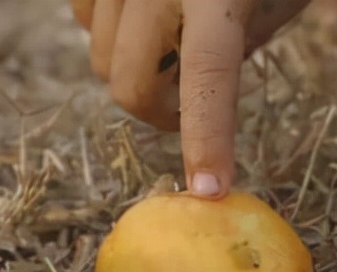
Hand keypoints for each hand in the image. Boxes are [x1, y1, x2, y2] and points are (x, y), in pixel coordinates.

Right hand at [70, 0, 309, 198]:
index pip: (210, 77)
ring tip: (169, 39)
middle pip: (131, 83)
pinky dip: (108, 29)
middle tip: (183, 110)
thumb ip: (254, 30)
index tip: (207, 188)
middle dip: (157, 110)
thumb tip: (203, 87)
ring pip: (102, 56)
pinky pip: (83, 18)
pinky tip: (140, 11)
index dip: (207, 138)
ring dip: (136, 67)